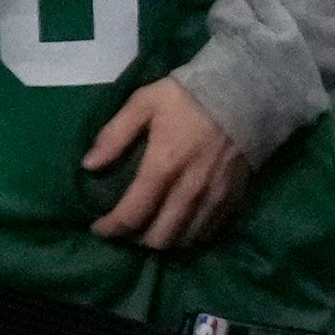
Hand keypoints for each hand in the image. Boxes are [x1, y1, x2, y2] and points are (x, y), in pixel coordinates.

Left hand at [85, 78, 254, 249]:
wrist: (245, 94)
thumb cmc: (188, 96)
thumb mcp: (144, 102)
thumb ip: (115, 135)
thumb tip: (89, 165)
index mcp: (162, 167)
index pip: (131, 214)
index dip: (111, 228)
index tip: (99, 228)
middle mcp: (188, 191)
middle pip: (158, 238)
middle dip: (136, 239)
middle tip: (127, 228)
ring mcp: (213, 200)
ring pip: (183, 241)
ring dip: (164, 240)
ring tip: (152, 229)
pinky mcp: (232, 201)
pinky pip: (207, 233)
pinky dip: (189, 235)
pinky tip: (180, 225)